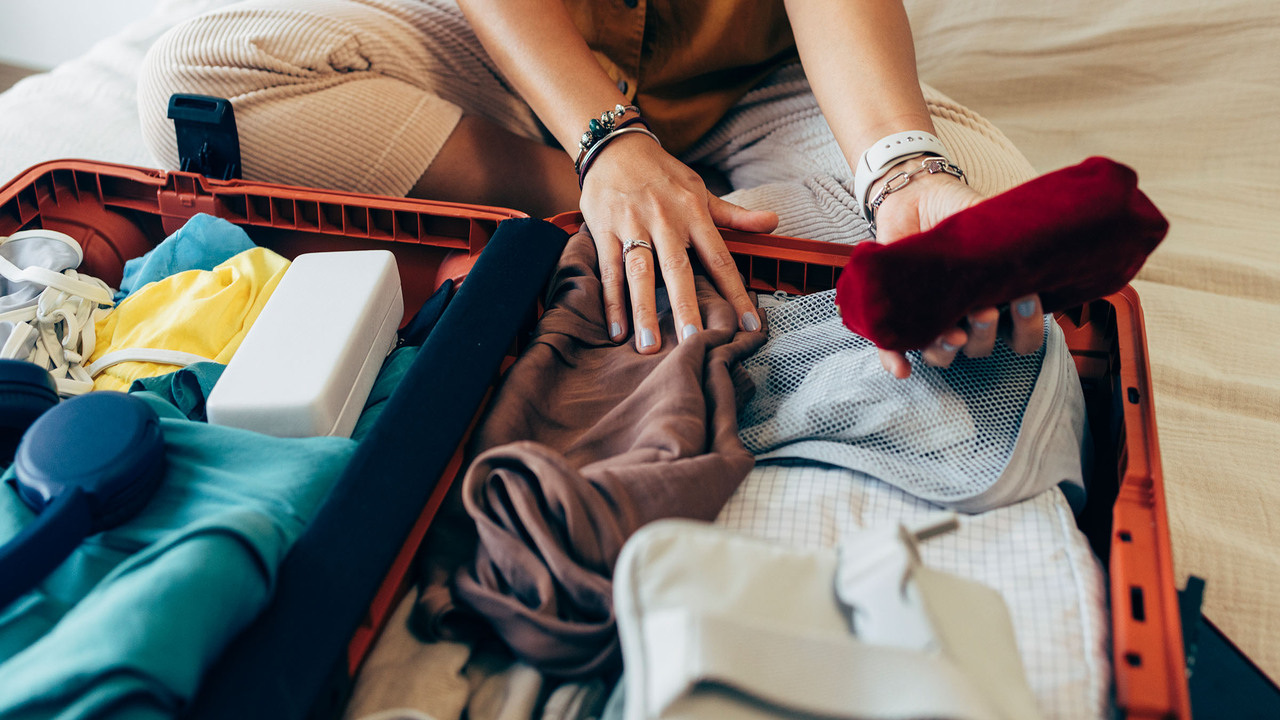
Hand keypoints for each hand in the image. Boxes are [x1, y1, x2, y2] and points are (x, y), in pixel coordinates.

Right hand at [578, 134, 778, 352]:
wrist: (615, 146)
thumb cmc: (662, 174)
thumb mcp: (700, 190)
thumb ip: (734, 215)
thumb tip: (773, 223)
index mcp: (694, 214)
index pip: (720, 258)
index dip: (736, 293)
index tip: (750, 326)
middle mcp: (665, 221)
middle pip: (678, 269)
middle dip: (686, 307)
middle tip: (696, 341)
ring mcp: (632, 225)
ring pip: (640, 273)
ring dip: (644, 310)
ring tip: (650, 346)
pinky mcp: (604, 230)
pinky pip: (609, 270)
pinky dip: (612, 302)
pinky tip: (617, 331)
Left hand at [871, 161, 1044, 377]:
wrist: (913, 197)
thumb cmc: (956, 209)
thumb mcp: (986, 218)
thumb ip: (1004, 235)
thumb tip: (1026, 246)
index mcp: (995, 299)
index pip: (1020, 335)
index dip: (1027, 328)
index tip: (1025, 299)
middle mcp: (964, 315)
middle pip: (980, 348)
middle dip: (985, 333)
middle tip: (984, 310)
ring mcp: (930, 317)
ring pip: (941, 354)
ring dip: (947, 349)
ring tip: (950, 333)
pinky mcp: (897, 313)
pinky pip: (895, 347)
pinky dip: (897, 360)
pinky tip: (902, 369)